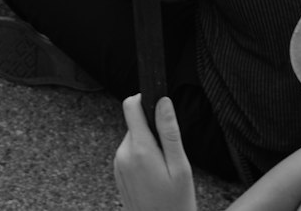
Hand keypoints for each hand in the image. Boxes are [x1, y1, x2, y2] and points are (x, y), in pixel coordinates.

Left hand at [114, 94, 195, 210]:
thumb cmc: (175, 204)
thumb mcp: (180, 168)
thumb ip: (169, 132)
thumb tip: (163, 101)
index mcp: (139, 149)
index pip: (131, 106)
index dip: (145, 99)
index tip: (159, 109)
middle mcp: (123, 154)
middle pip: (136, 124)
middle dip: (153, 132)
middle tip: (169, 157)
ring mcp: (119, 165)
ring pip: (135, 139)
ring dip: (149, 147)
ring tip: (163, 172)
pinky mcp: (119, 174)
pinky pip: (131, 154)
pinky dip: (143, 159)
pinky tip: (154, 179)